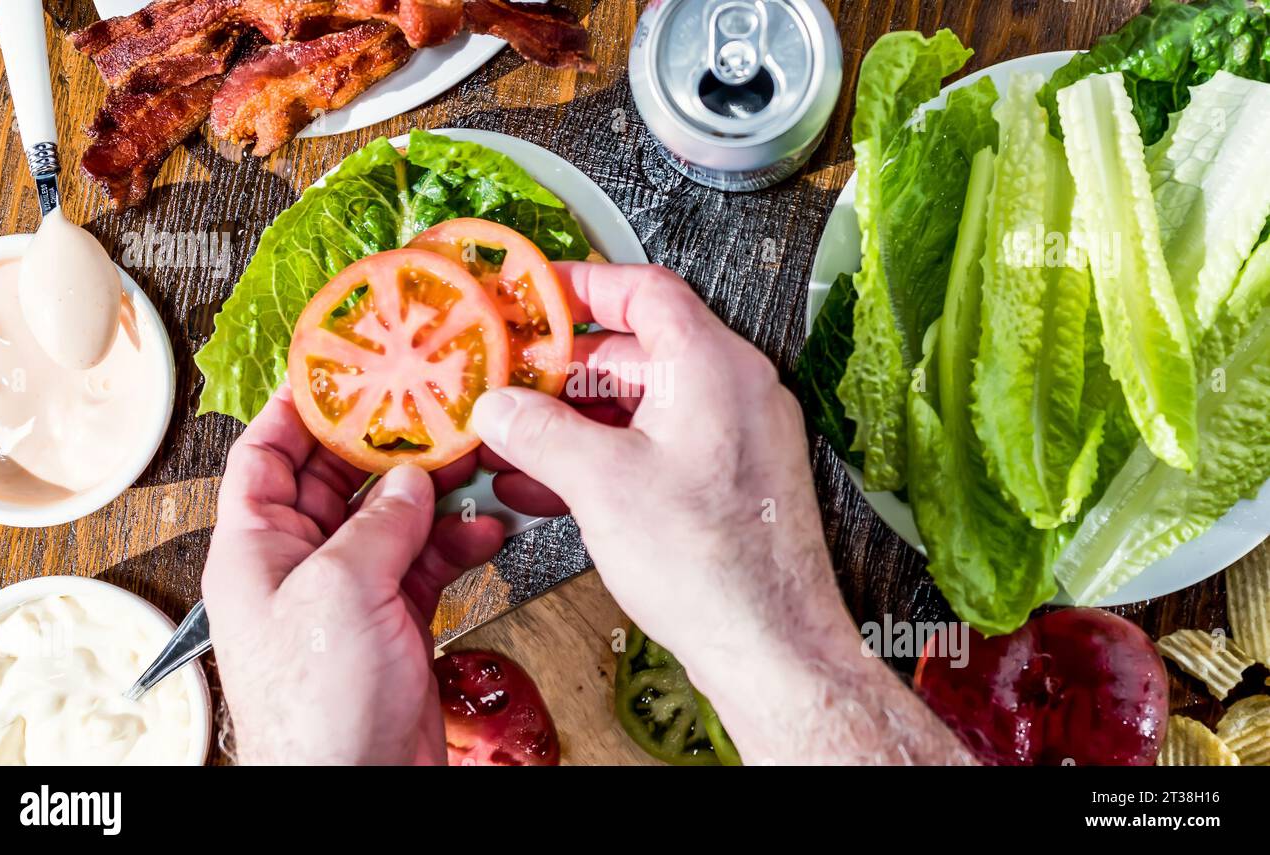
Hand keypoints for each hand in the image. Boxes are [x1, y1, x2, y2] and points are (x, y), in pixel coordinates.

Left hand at [202, 386, 504, 764]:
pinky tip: (485, 528)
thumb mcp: (340, 589)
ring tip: (474, 462)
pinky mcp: (395, 620)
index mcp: (255, 548)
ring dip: (434, 493)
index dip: (296, 408)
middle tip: (429, 406)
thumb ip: (378, 522)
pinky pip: (425, 561)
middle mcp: (298, 565)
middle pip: (337, 480)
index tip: (337, 369)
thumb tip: (409, 480)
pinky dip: (456, 541)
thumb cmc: (318, 709)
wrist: (359, 787)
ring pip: (391, 518)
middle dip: (385, 444)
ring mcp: (349, 594)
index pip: (263, 455)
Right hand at [471, 263, 972, 764]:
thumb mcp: (601, 484)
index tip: (537, 296)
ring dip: (576, 420)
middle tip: (509, 381)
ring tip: (515, 441)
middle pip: (637, 350)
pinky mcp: (727, 480)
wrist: (770, 646)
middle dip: (564, 369)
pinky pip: (658, 446)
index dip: (584, 286)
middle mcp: (733, 390)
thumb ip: (539, 431)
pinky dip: (607, 455)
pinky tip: (552, 484)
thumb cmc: (711, 566)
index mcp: (712, 366)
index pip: (645, 290)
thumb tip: (498, 406)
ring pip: (642, 404)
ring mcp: (734, 437)